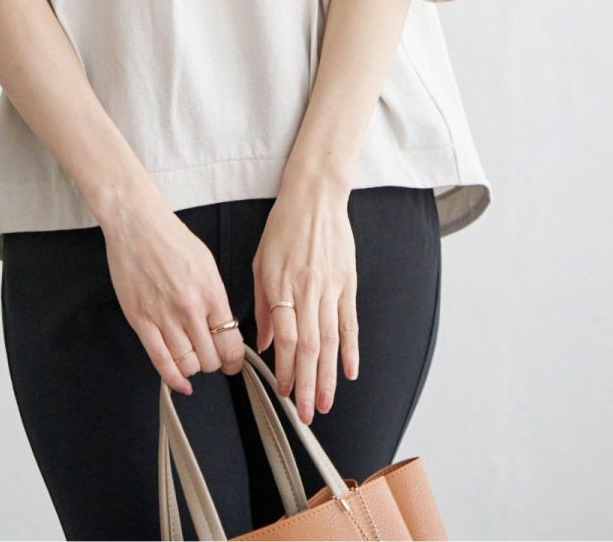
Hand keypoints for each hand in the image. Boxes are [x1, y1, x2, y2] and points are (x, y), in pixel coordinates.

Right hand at [100, 191, 245, 395]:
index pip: (231, 343)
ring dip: (194, 368)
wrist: (137, 225)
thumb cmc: (171, 238)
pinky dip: (173, 379)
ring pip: (188, 364)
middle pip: (210, 359)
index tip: (233, 362)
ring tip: (193, 360)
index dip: (234, 360)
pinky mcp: (141, 321)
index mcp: (211, 292)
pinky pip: (160, 361)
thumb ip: (216, 297)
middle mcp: (189, 308)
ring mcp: (163, 316)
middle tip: (212, 359)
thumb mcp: (207, 263)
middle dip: (215, 364)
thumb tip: (224, 326)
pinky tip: (180, 382)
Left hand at [252, 183, 359, 423]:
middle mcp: (307, 291)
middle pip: (309, 347)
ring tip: (326, 403)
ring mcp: (331, 288)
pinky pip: (350, 322)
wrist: (315, 198)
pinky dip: (352, 349)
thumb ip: (262, 305)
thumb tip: (262, 342)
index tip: (284, 392)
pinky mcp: (348, 284)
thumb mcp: (261, 262)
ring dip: (329, 376)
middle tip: (307, 414)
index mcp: (281, 285)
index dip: (285, 369)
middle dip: (307, 384)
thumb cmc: (283, 227)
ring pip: (331, 341)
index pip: (285, 338)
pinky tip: (351, 372)